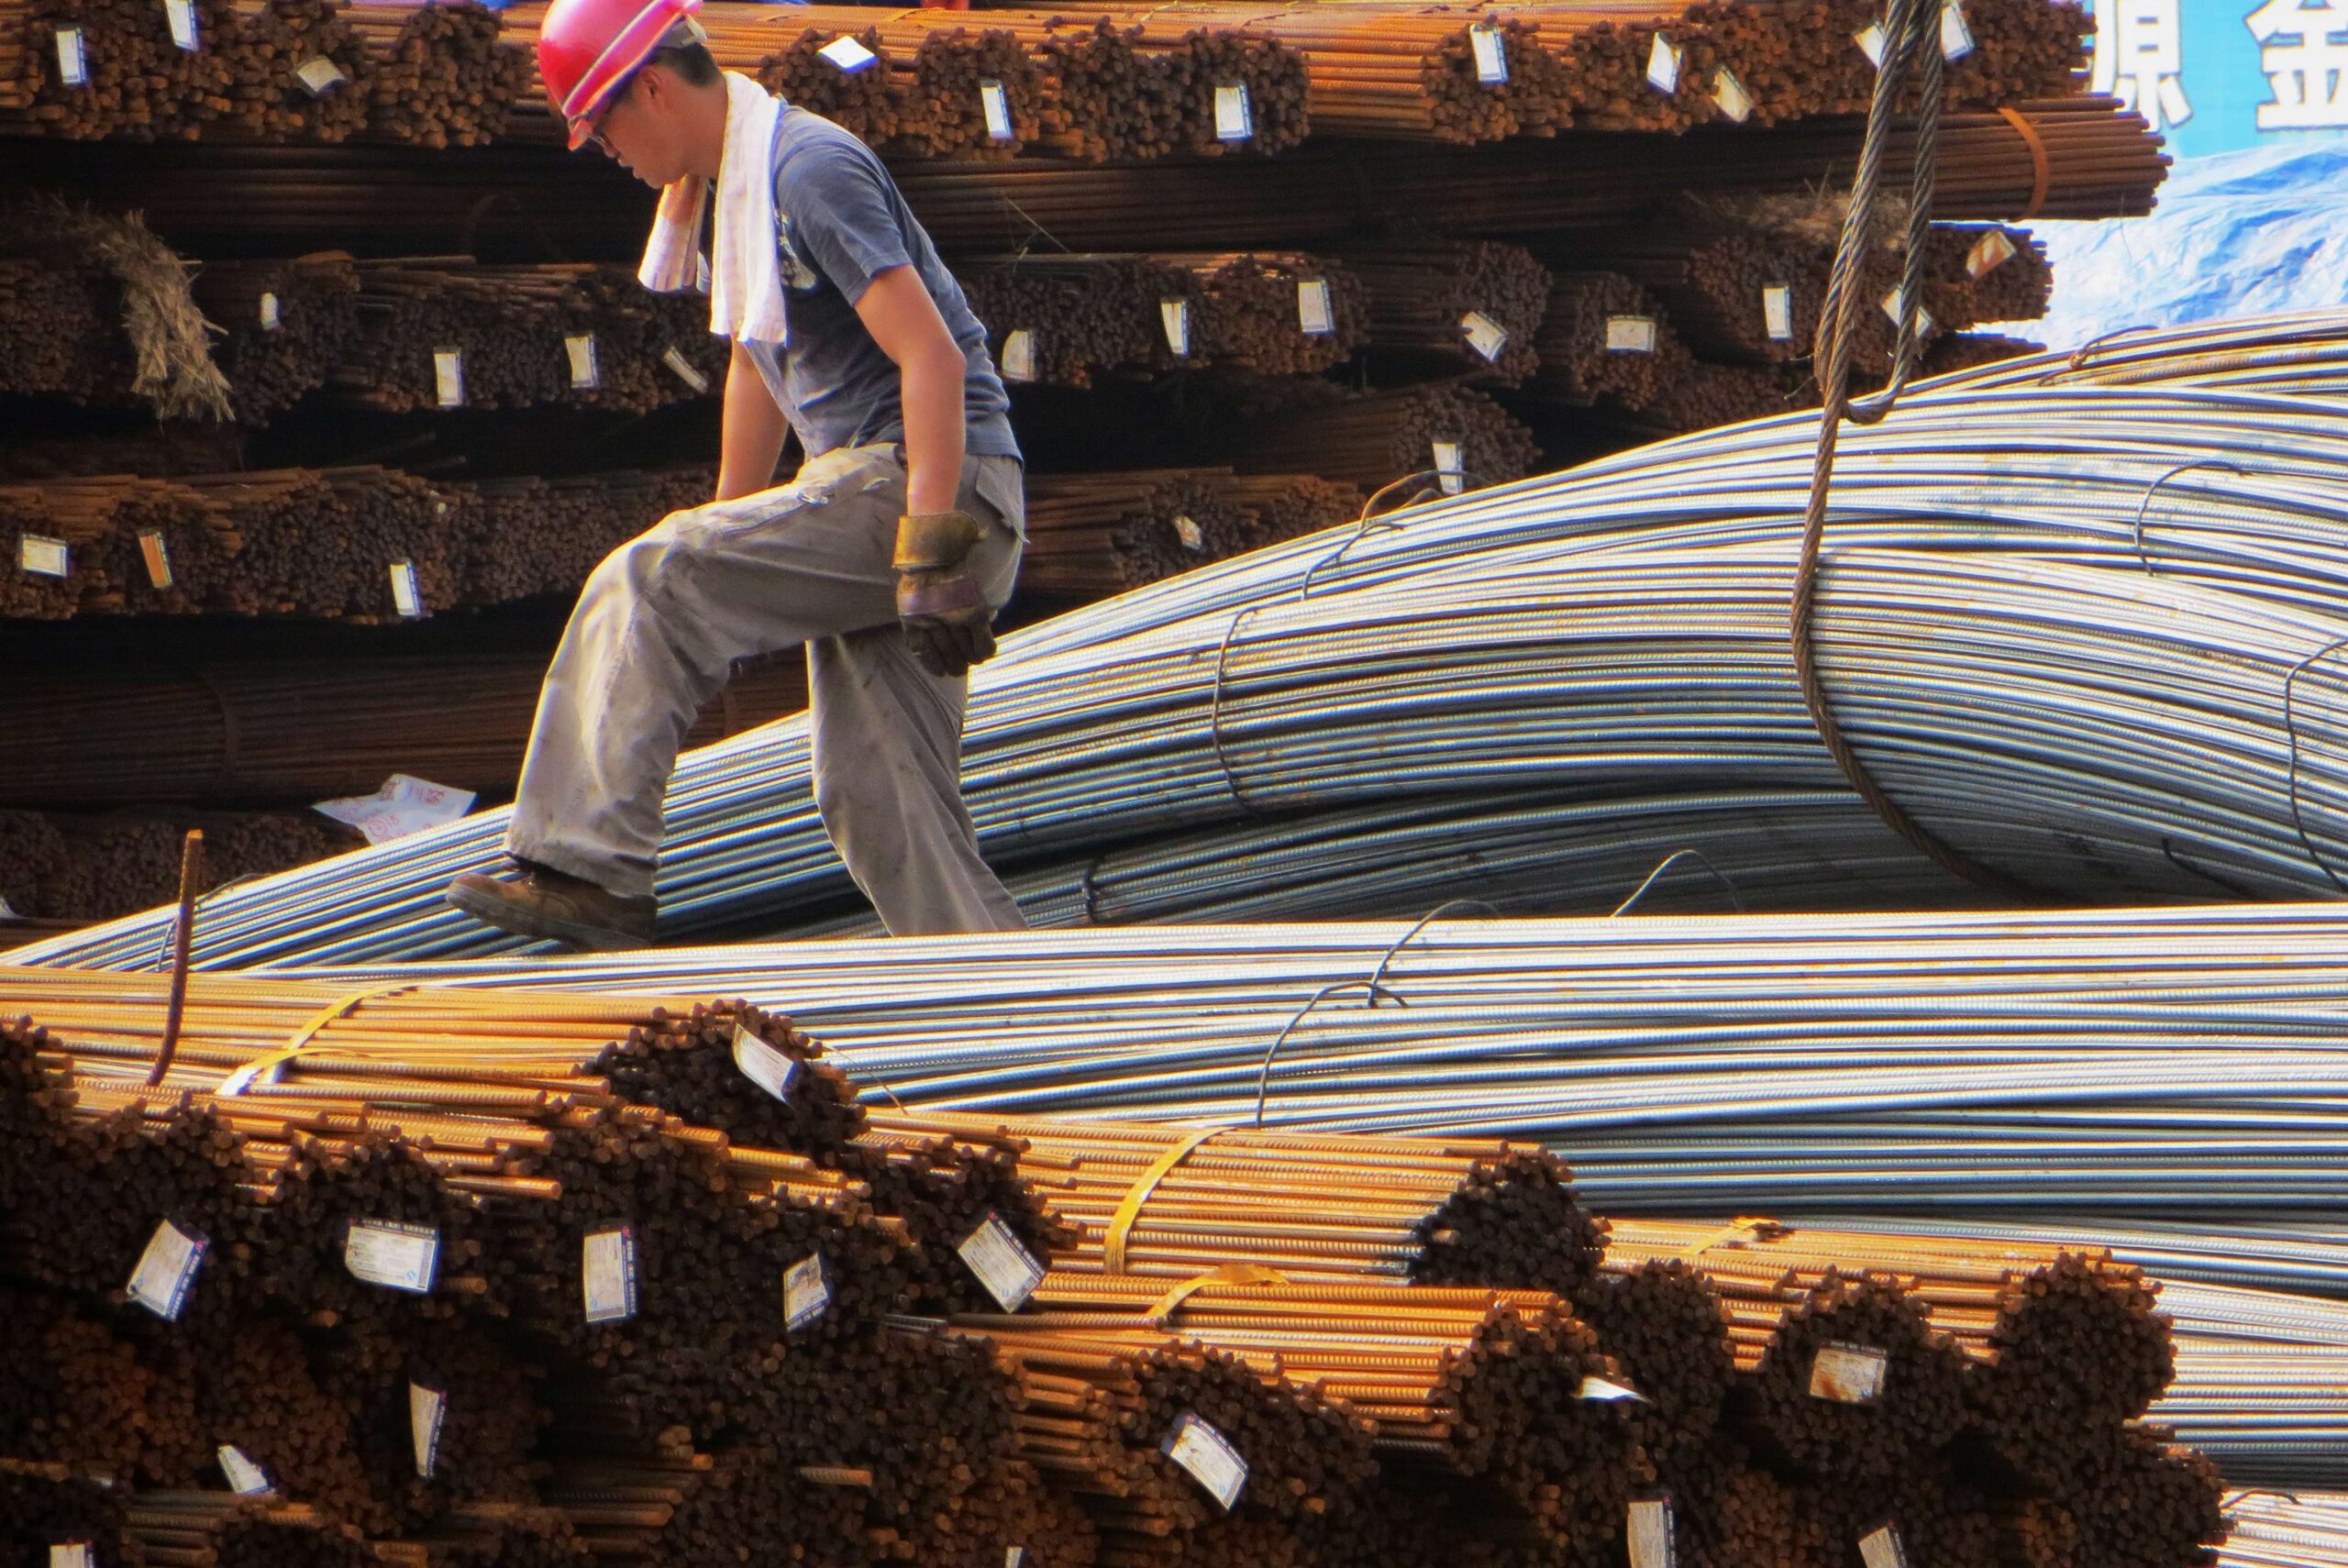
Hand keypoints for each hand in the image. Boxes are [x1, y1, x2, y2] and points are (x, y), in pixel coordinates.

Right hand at [893, 509, 998, 678]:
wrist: (931, 551)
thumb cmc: (959, 569)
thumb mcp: (979, 588)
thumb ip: (984, 609)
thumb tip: (989, 626)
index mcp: (975, 611)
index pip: (984, 648)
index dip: (984, 655)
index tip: (982, 656)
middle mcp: (955, 619)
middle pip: (965, 654)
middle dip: (967, 661)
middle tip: (965, 665)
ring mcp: (933, 620)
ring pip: (947, 655)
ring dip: (953, 665)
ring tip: (954, 669)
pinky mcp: (914, 621)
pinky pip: (922, 651)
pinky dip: (932, 665)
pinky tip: (939, 672)